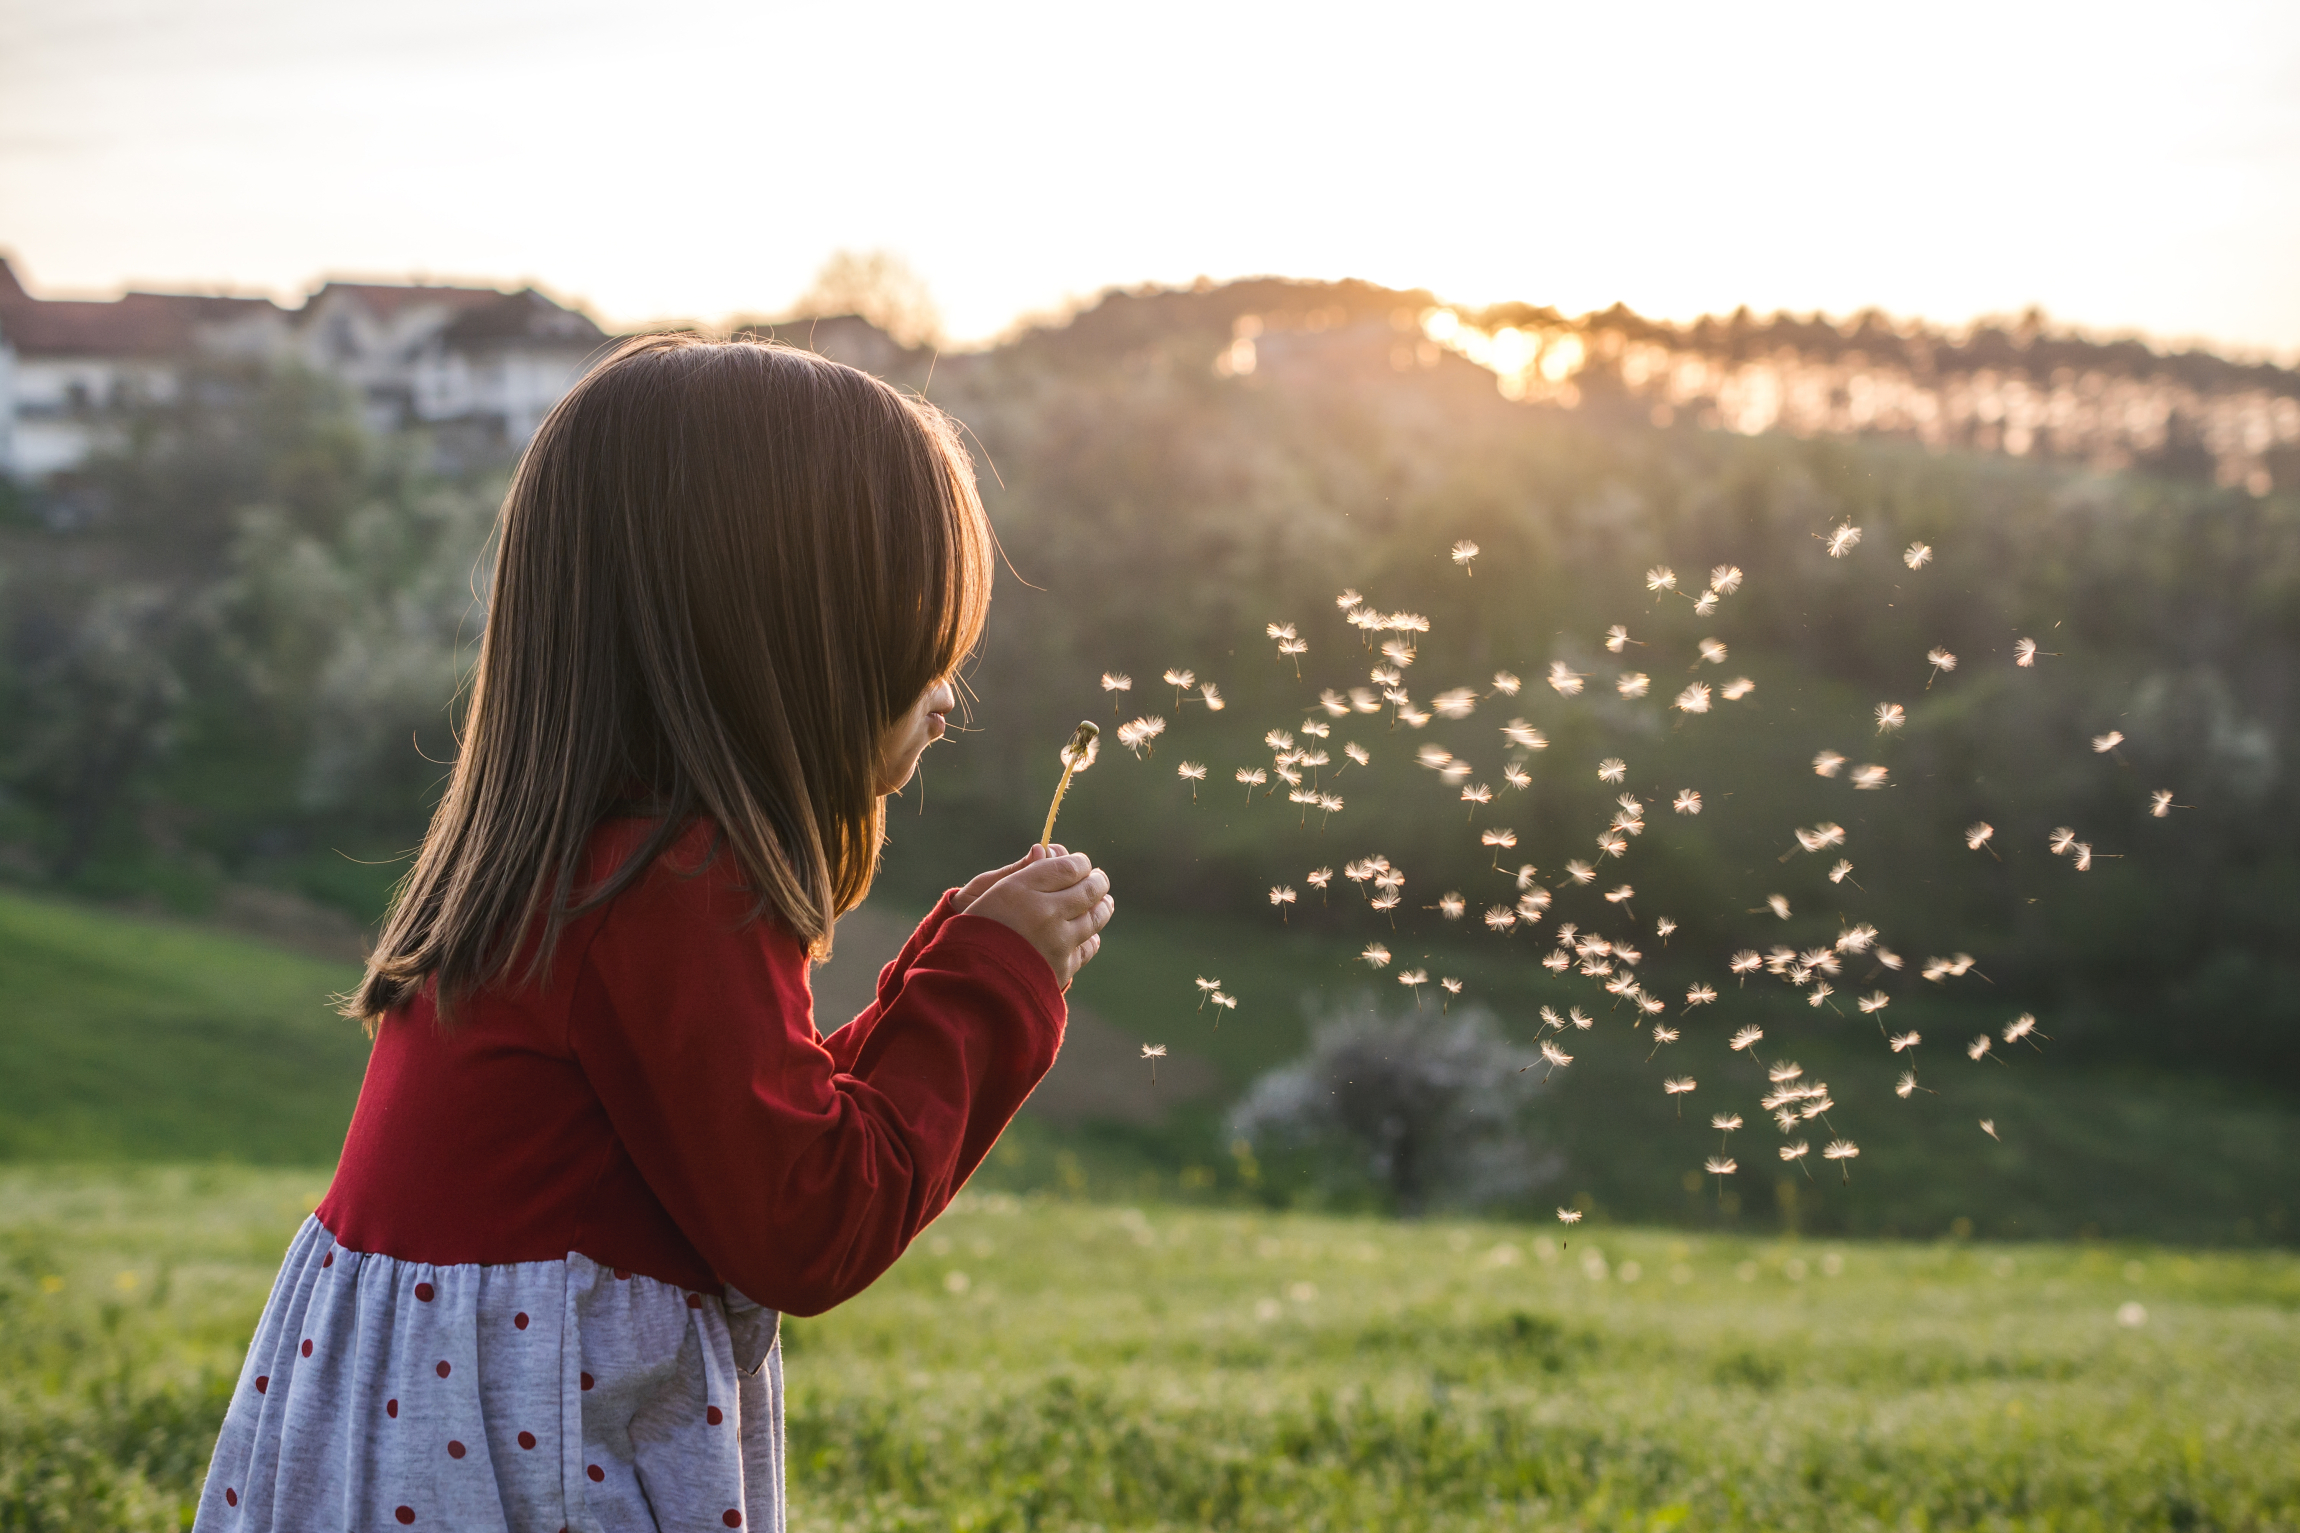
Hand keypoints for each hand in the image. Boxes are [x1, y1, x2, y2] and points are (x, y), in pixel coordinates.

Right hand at [962, 845, 1112, 989]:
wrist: (968, 981)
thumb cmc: (972, 930)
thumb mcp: (986, 892)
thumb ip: (1020, 871)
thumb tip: (1044, 851)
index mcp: (1021, 889)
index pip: (1067, 867)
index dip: (1079, 863)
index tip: (1081, 863)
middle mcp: (1044, 913)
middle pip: (1088, 890)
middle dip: (1097, 881)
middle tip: (1099, 879)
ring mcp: (1057, 942)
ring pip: (1095, 918)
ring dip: (1102, 907)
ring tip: (1104, 902)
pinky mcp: (1062, 967)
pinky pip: (1088, 946)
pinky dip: (1091, 937)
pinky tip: (1090, 934)